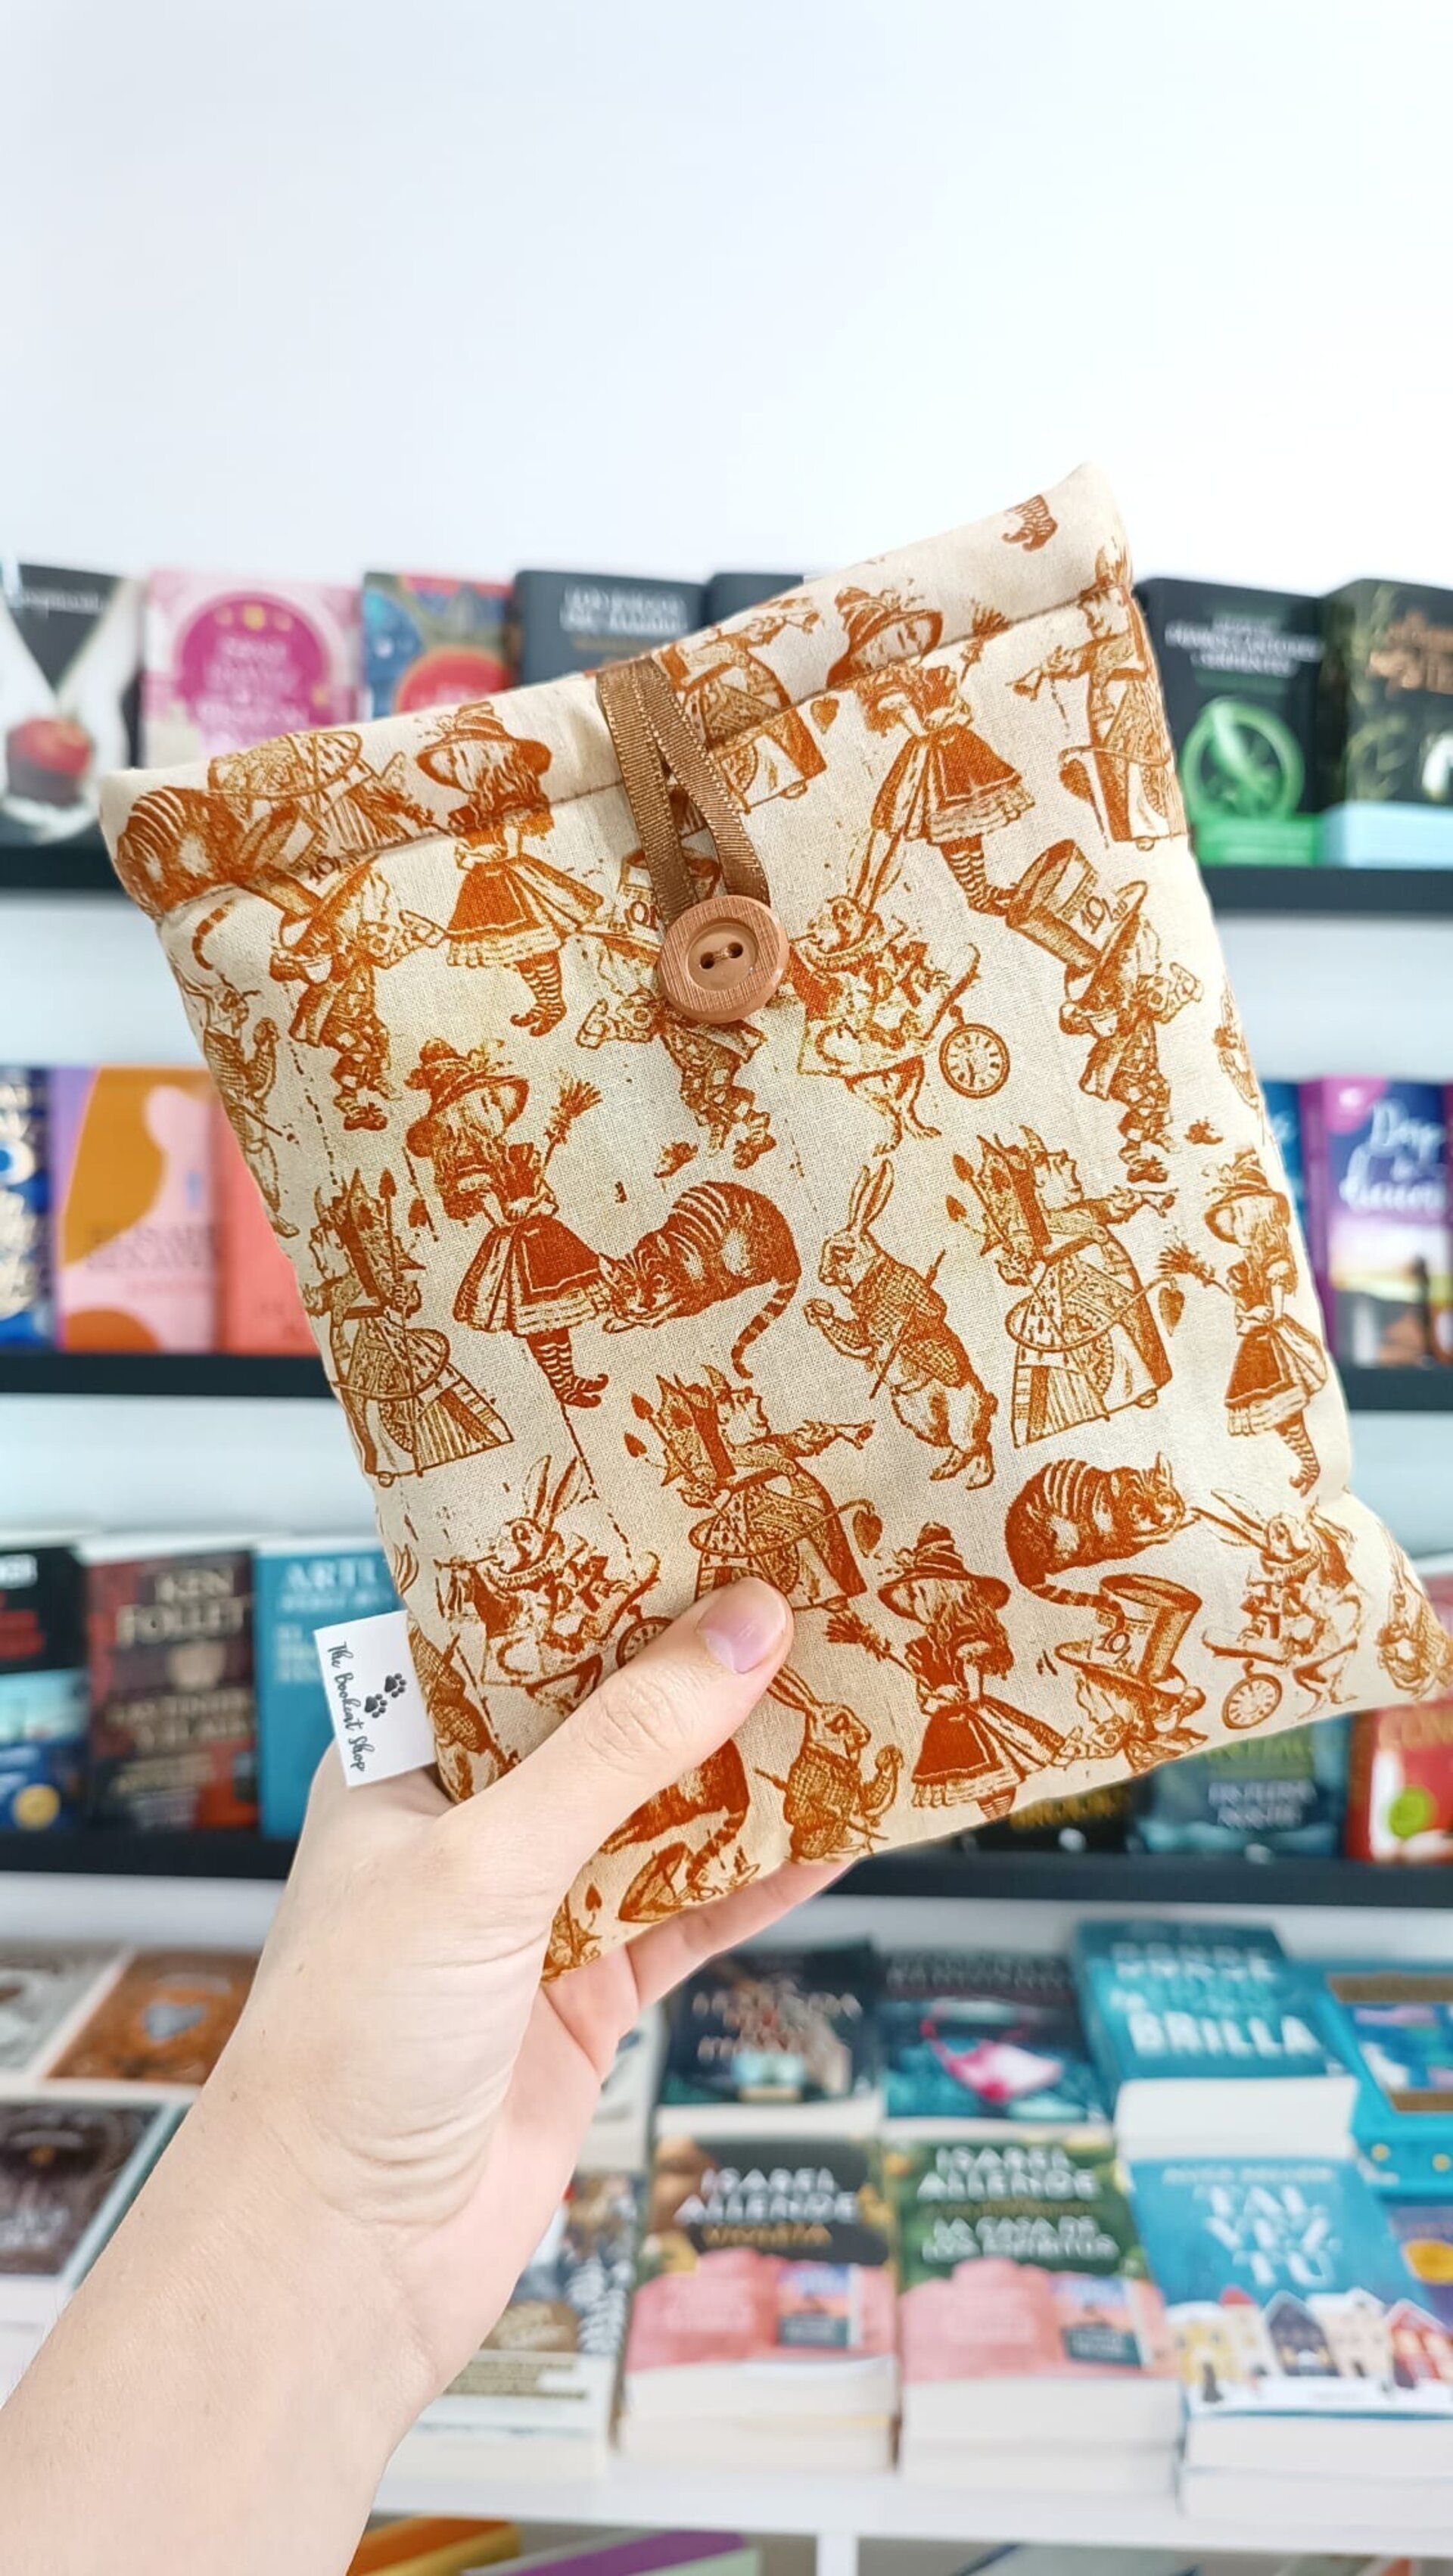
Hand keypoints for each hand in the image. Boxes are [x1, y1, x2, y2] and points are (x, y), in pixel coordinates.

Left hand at [207, 1576, 828, 2413]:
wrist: (340, 2258)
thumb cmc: (355, 2038)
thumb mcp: (488, 1859)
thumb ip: (622, 1747)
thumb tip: (745, 1625)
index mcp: (406, 1761)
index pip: (521, 1641)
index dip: (616, 1584)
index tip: (719, 1523)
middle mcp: (470, 1824)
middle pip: (608, 1724)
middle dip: (703, 1673)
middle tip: (816, 1592)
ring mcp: (533, 1912)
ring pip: (664, 1817)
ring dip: (752, 1772)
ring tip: (857, 1694)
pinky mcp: (588, 1996)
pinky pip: (693, 1914)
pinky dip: (765, 1879)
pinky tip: (841, 1833)